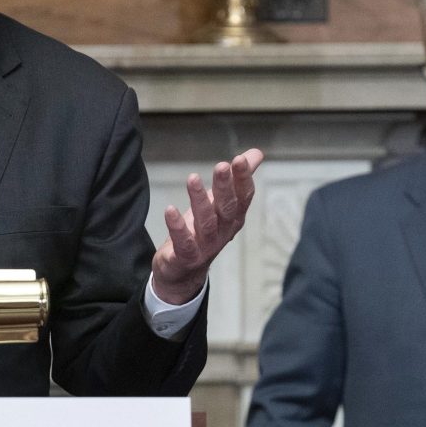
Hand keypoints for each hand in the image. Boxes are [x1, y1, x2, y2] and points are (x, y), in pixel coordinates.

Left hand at [151, 147, 263, 304]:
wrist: (184, 272)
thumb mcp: (220, 204)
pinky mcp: (185, 257)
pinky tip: (169, 209)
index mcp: (233, 217)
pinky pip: (183, 243)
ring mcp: (205, 246)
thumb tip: (256, 154)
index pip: (243, 197)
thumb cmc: (203, 231)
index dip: (243, 179)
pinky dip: (177, 227)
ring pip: (206, 223)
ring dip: (200, 201)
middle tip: (222, 165)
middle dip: (225, 187)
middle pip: (227, 208)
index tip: (240, 159)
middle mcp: (223, 232)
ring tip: (193, 178)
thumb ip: (237, 179)